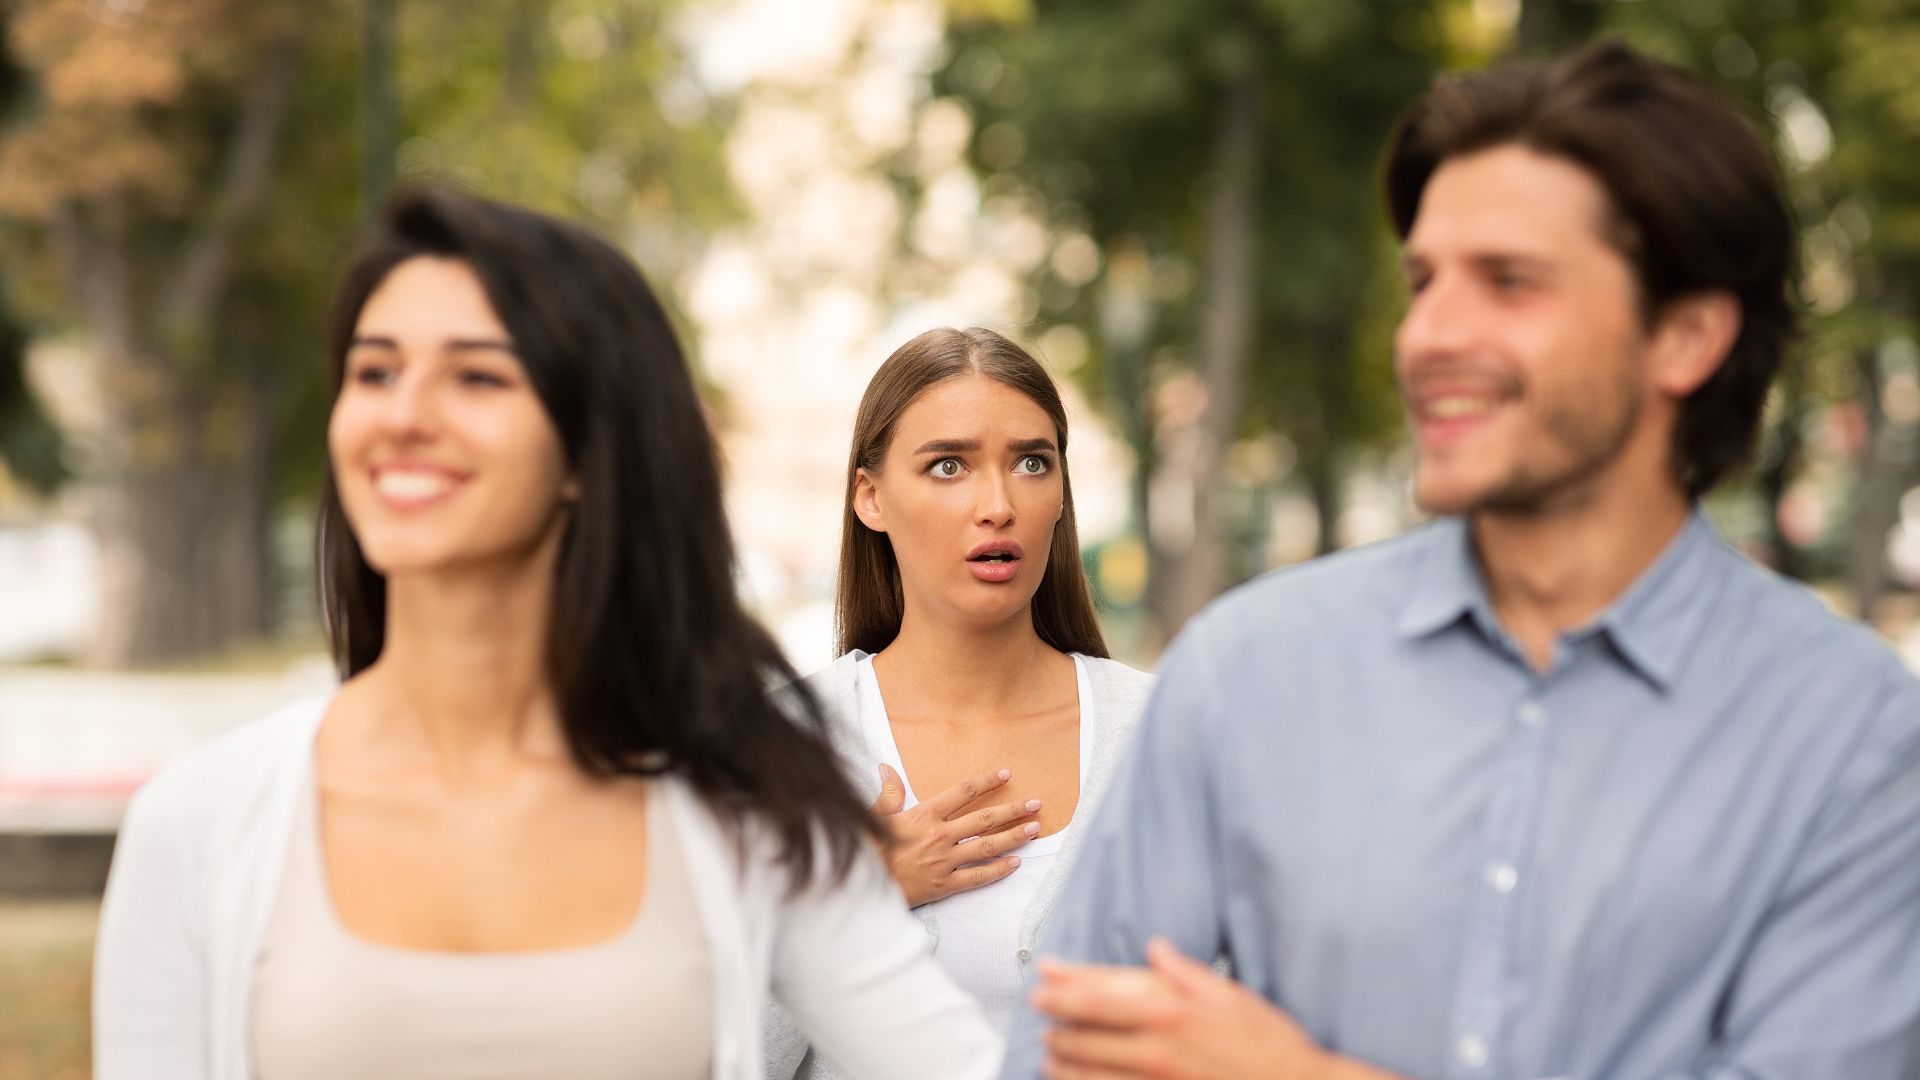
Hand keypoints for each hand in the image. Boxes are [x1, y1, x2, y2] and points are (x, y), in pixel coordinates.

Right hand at [870, 764, 1040, 906]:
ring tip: (1034, 829)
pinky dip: (998, 870)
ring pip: (987, 846)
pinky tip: (1016, 863)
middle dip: (1013, 810)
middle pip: (985, 819)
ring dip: (1014, 837)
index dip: (987, 782)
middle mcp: (941, 835)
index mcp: (926, 815)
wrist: (864, 885)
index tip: (1006, 774)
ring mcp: (946, 861)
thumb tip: (886, 767)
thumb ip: (888, 792)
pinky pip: (978, 876)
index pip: (964, 792)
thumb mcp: (876, 816)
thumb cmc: (869, 849)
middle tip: (1035, 804)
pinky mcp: (946, 884)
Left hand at [1033, 938, 1356, 1079]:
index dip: (1062, 989)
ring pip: (1089, 1074)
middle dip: (1055, 1025)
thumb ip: (1184, 972)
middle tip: (1038, 1015)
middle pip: (1084, 1036)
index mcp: (1169, 1010)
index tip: (1041, 982)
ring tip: (1048, 1053)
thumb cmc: (1267, 1039)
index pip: (1097, 997)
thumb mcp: (1229, 995)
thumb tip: (1155, 948)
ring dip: (1062, 1062)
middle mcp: (1154, 1048)